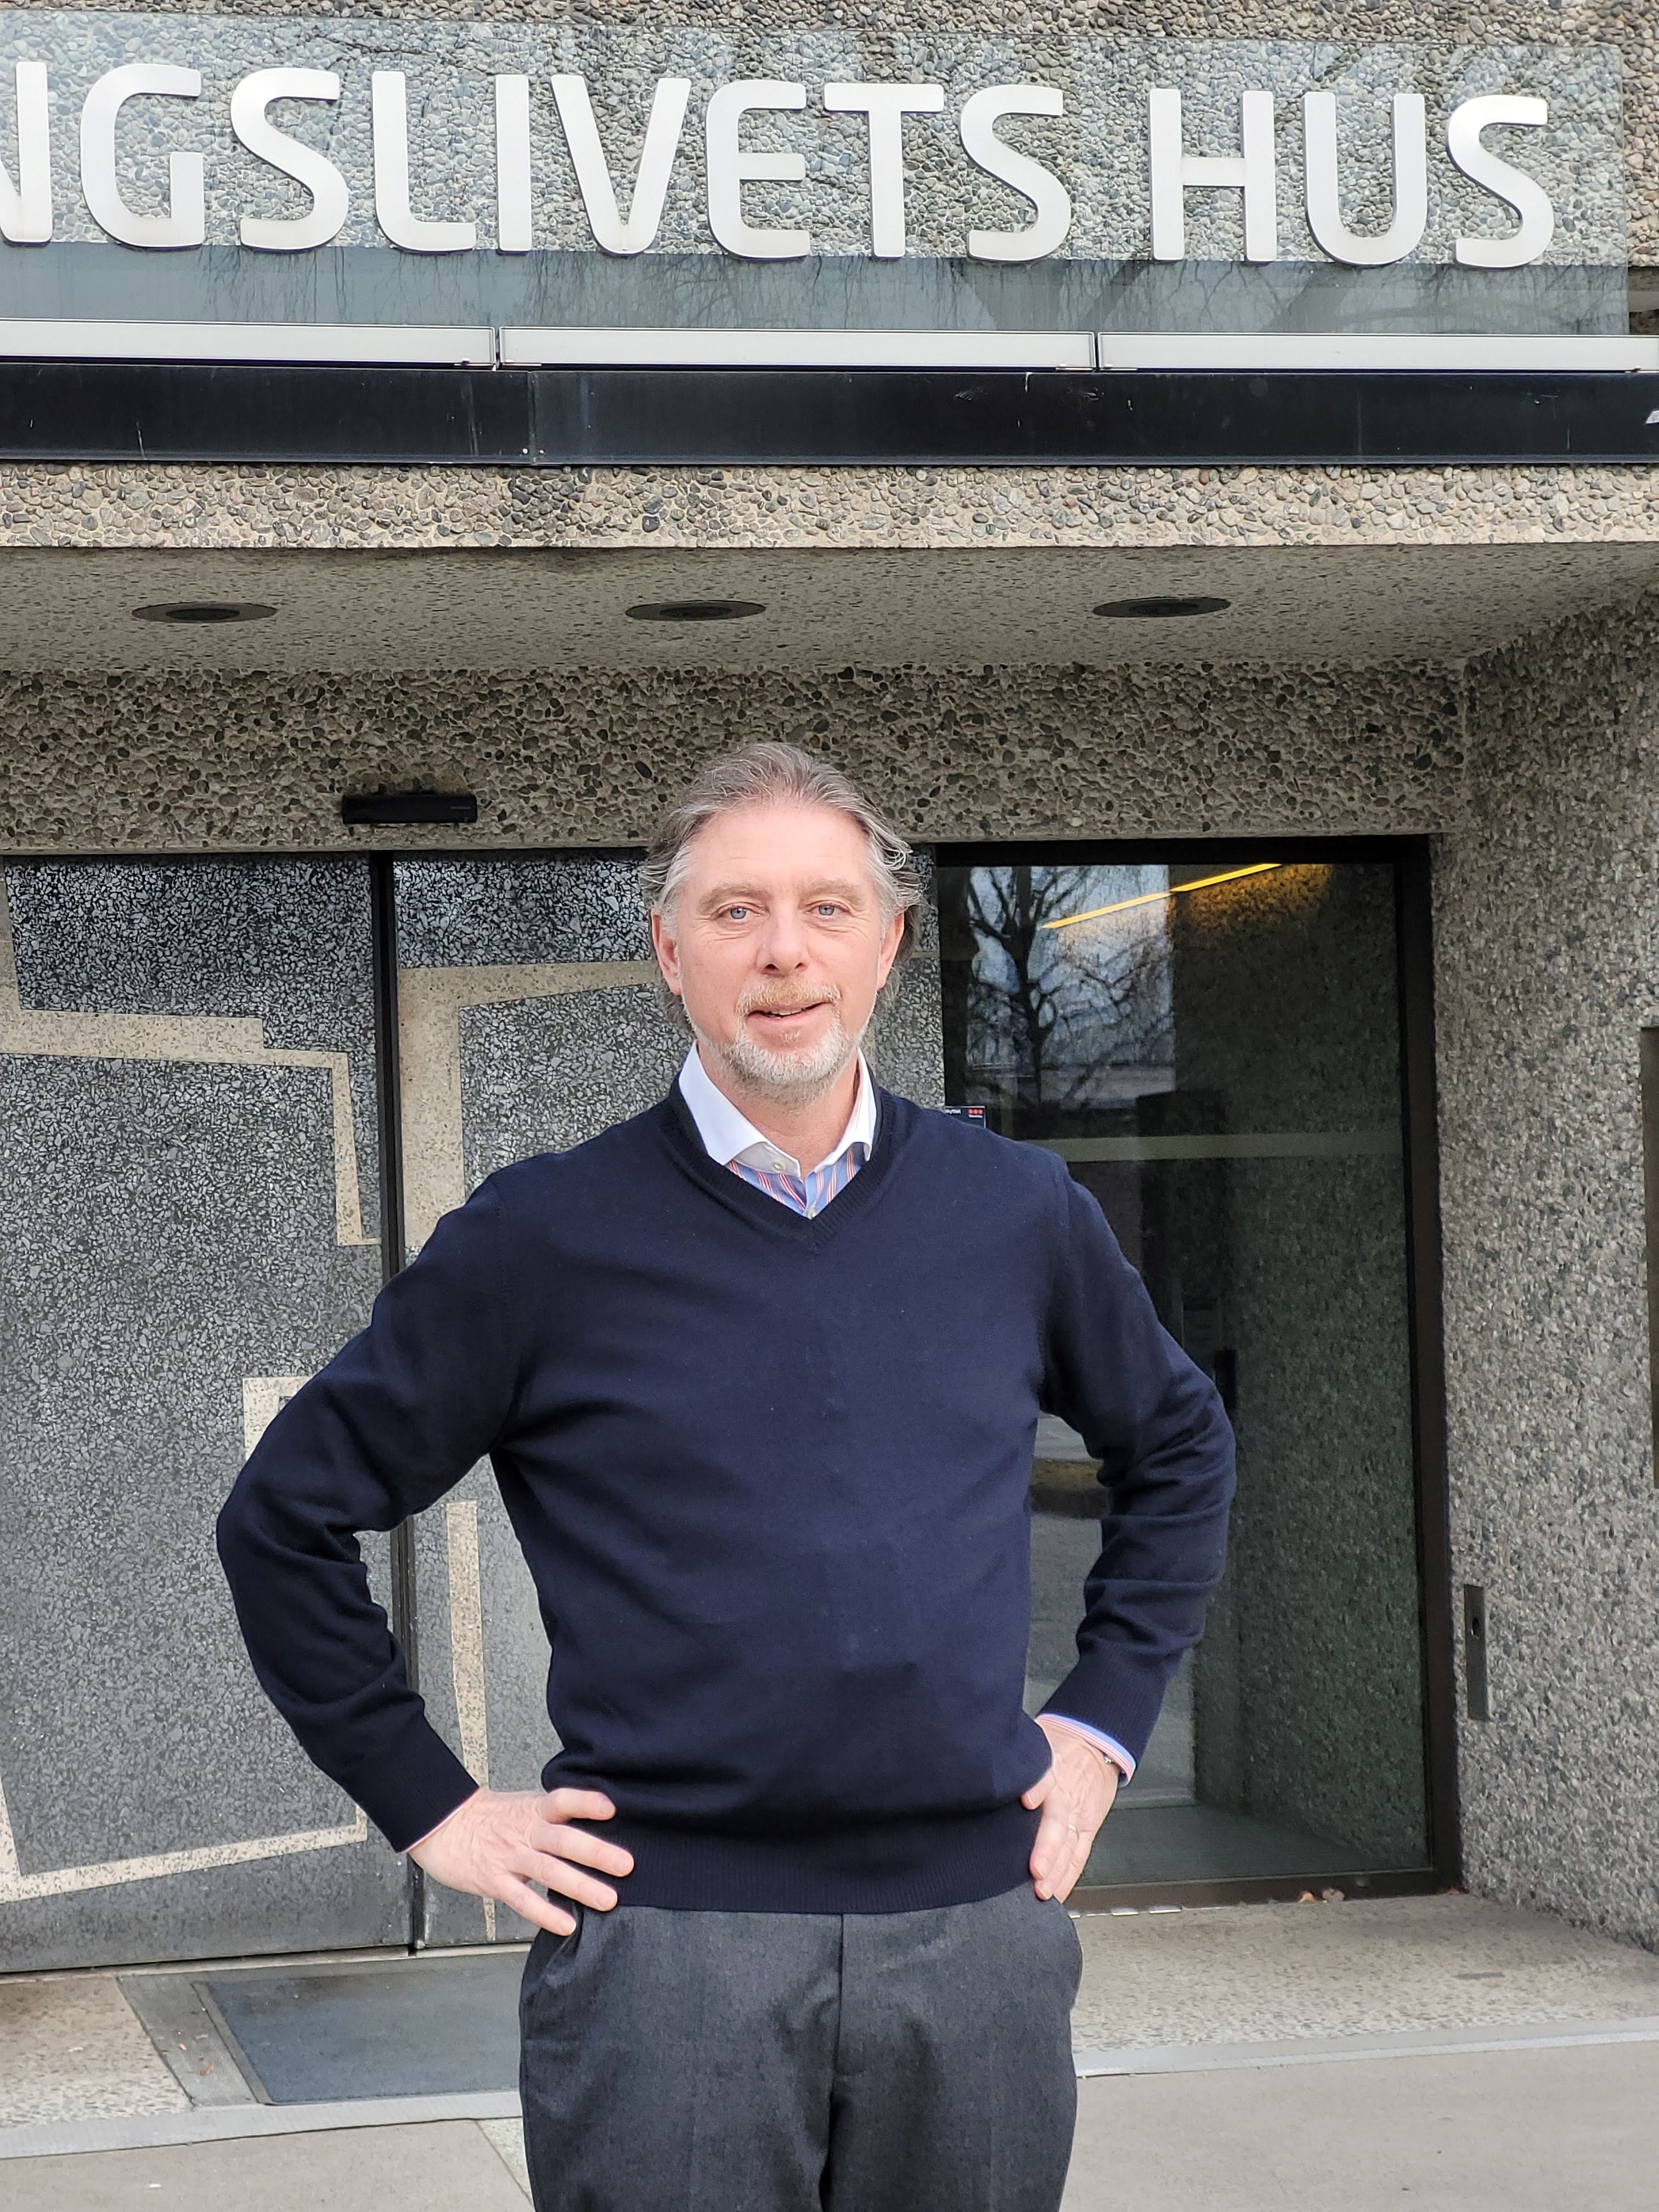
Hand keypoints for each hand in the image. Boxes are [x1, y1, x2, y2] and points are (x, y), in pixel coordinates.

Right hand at [406, 1786, 632, 1935]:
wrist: (443, 1826)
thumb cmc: (491, 1818)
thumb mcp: (524, 1806)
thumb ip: (554, 1816)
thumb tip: (598, 1823)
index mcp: (533, 1809)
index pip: (562, 1800)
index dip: (586, 1802)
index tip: (612, 1809)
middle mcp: (525, 1831)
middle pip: (562, 1839)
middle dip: (596, 1853)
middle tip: (627, 1865)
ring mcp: (509, 1856)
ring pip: (547, 1870)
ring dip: (580, 1885)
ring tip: (608, 1900)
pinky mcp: (493, 1881)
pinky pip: (521, 1899)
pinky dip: (545, 1913)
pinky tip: (567, 1924)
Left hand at [1024, 1718, 1119, 1902]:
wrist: (1096, 1744)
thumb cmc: (1060, 1746)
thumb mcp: (1037, 1742)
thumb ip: (1016, 1758)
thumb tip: (985, 1763)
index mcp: (1053, 1769)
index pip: (1047, 1777)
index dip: (1039, 1787)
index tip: (1027, 1800)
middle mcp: (1066, 1795)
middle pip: (1059, 1821)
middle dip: (1048, 1848)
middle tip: (1036, 1871)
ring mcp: (1079, 1814)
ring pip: (1070, 1845)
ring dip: (1058, 1871)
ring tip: (1044, 1892)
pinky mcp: (1088, 1828)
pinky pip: (1080, 1855)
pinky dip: (1069, 1876)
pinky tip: (1058, 1892)